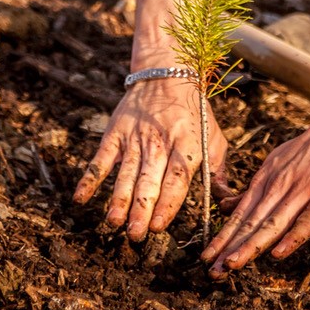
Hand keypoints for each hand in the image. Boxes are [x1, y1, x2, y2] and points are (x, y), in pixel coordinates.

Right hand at [73, 79, 232, 239]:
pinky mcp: (115, 134)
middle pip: (149, 180)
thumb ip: (218, 171)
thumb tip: (228, 202)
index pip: (176, 179)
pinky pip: (101, 159)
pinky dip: (90, 179)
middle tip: (136, 234)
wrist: (166, 75)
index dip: (168, 203)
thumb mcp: (214, 137)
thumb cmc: (195, 112)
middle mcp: (159, 143)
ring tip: (114, 222)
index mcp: (186, 146)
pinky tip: (81, 199)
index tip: (159, 226)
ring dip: (119, 199)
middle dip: (142, 209)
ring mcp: (135, 138)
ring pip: (126, 173)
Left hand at [202, 109, 309, 274]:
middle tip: (212, 271)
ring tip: (232, 265)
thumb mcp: (277, 161)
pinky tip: (279, 253)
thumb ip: (255, 187)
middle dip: (230, 246)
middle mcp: (281, 184)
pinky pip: (308, 219)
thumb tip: (226, 206)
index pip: (241, 213)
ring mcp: (304, 189)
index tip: (206, 258)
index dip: (223, 236)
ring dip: (251, 244)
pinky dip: (293, 237)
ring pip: (273, 221)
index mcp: (268, 178)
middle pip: (252, 220)